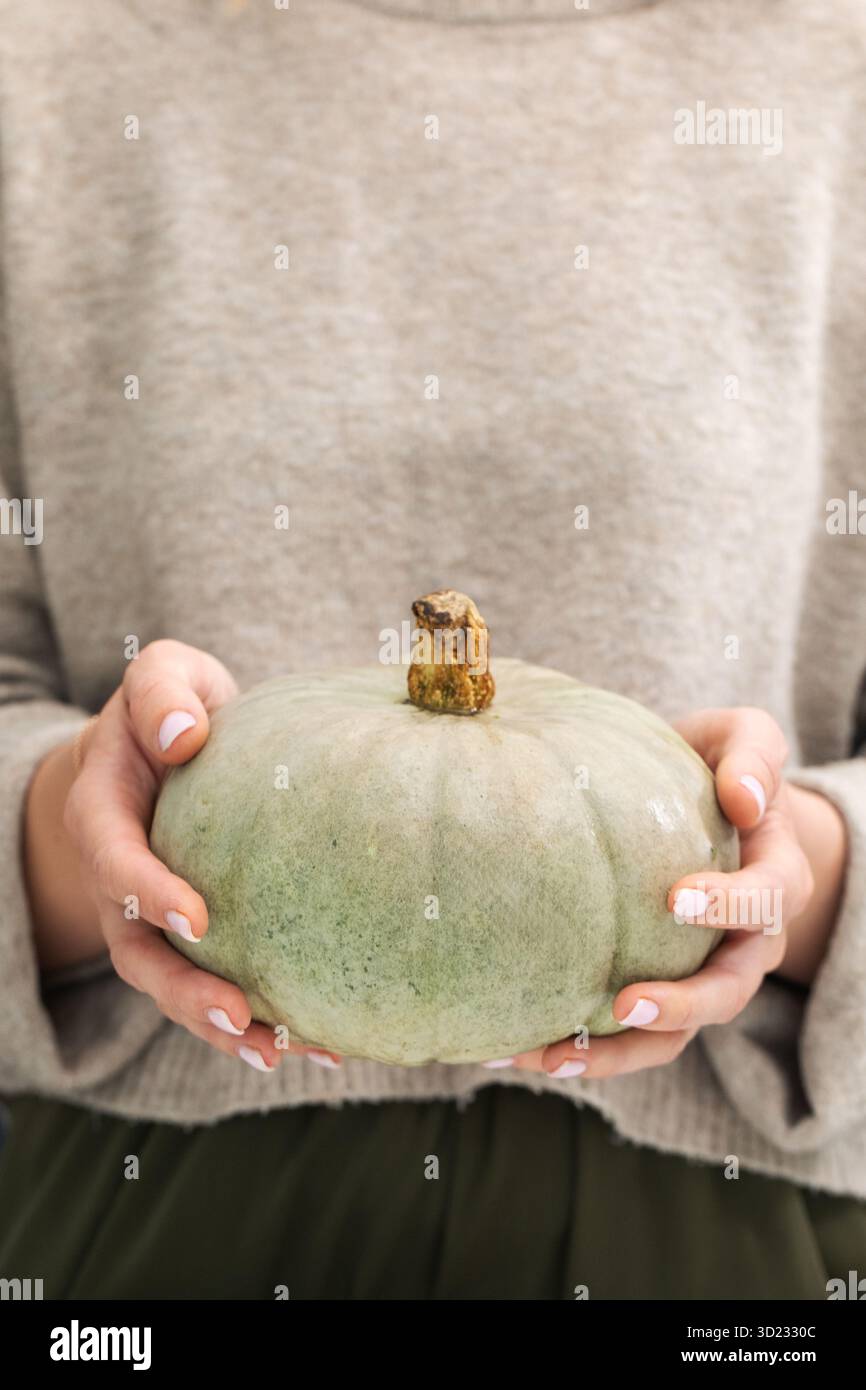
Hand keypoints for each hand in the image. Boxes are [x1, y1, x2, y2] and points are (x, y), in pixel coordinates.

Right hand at [26, 640, 340, 1073]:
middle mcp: (119, 879)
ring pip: (175, 986)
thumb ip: (161, 691)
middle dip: (184, 994)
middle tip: (241, 1016)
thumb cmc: (168, 706)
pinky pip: (218, 984)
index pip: (115, 859)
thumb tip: (183, 733)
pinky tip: (322, 1041)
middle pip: (137, 952)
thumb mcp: (161, 673)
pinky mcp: (196, 935)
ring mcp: (153, 917)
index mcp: (104, 814)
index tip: (197, 918)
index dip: (147, 894)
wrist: (162, 741)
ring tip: (284, 1051)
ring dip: (224, 1028)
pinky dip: (262, 1020)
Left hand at [508, 707, 843, 1082]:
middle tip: (625, 1004)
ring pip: (677, 1034)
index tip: (675, 897)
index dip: (730, 905)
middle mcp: (749, 940)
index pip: (766, 900)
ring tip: (550, 1054)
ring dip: (618, 1053)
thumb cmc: (720, 766)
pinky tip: (521, 1049)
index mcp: (775, 877)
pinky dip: (583, 1050)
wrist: (710, 804)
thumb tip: (742, 798)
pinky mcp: (659, 987)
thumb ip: (753, 754)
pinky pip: (632, 1036)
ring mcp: (704, 973)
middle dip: (682, 1005)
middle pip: (731, 990)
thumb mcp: (744, 738)